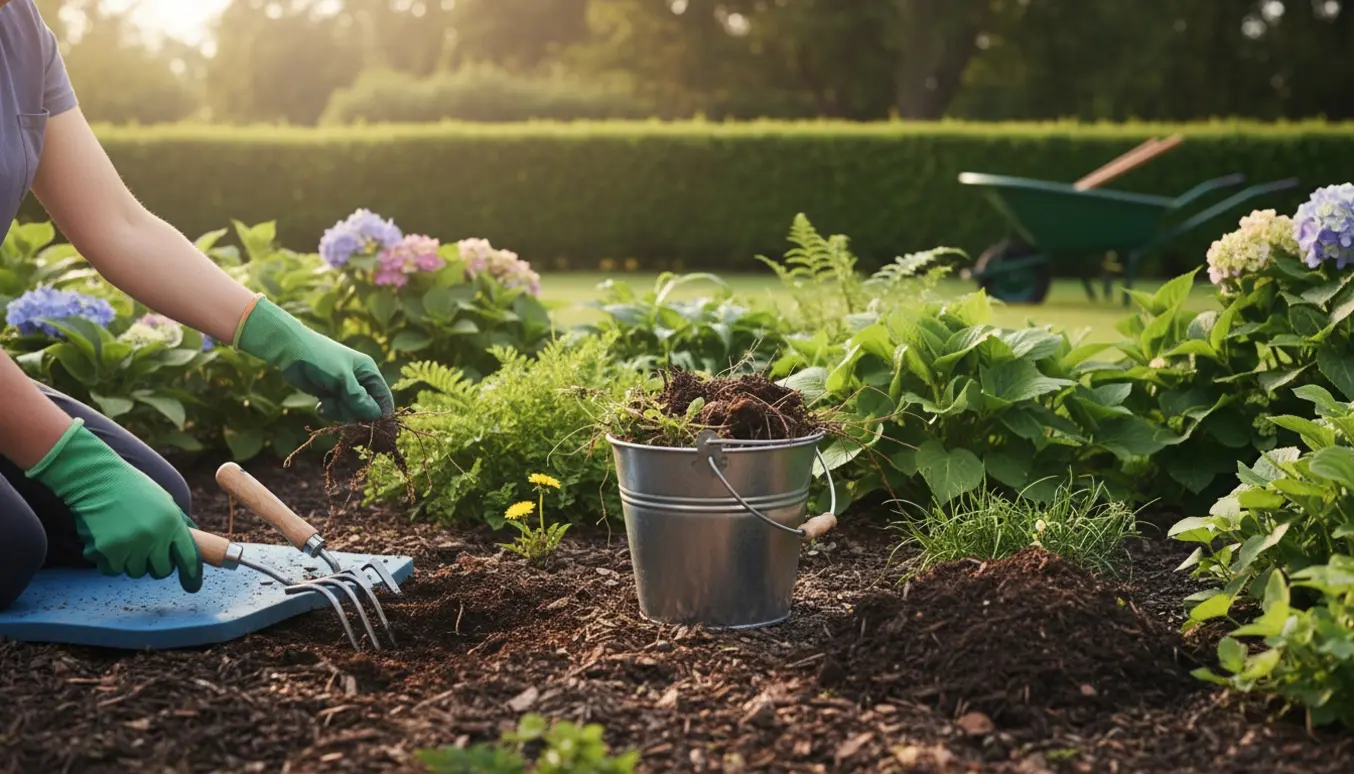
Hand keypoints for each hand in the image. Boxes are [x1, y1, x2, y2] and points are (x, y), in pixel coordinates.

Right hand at [25, 419, 202, 592]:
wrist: (96, 479)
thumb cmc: (132, 488)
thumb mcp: (164, 502)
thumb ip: (177, 525)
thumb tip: (191, 546)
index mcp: (172, 523)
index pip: (188, 558)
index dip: (192, 575)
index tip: (192, 586)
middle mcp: (153, 536)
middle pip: (161, 571)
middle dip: (155, 564)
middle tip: (145, 549)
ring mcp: (129, 545)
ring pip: (135, 572)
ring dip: (131, 561)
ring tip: (123, 537)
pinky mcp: (106, 551)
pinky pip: (112, 570)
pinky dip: (110, 561)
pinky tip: (107, 539)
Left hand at [235, 296, 394, 422]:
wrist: (290, 351)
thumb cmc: (320, 359)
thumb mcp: (342, 379)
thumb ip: (359, 399)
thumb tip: (377, 417)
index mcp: (368, 373)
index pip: (383, 398)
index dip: (383, 416)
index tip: (382, 434)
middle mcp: (359, 381)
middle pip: (367, 409)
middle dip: (355, 413)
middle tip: (342, 410)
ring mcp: (344, 389)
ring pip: (350, 412)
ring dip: (338, 411)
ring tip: (326, 401)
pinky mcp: (330, 394)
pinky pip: (336, 411)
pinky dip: (329, 410)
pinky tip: (320, 404)